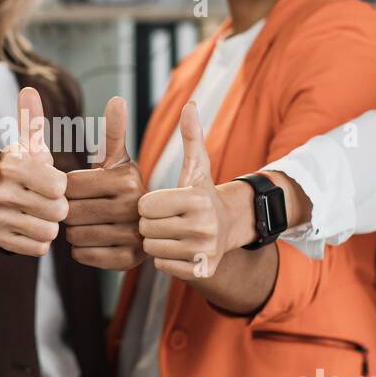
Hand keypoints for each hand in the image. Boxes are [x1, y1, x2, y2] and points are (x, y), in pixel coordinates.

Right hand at [0, 87, 68, 255]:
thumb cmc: (10, 169)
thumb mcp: (20, 146)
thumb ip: (28, 120)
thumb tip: (29, 90)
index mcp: (9, 165)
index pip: (60, 185)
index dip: (60, 185)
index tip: (48, 181)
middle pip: (57, 210)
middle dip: (56, 207)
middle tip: (42, 200)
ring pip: (49, 231)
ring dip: (48, 224)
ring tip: (33, 213)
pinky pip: (37, 248)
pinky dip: (37, 241)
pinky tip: (25, 228)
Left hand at [64, 96, 144, 269]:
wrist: (157, 226)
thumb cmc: (125, 188)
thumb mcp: (121, 160)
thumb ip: (114, 131)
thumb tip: (117, 99)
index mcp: (126, 179)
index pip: (69, 187)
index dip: (66, 189)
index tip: (81, 190)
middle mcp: (133, 208)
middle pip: (70, 213)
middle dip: (69, 211)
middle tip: (84, 209)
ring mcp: (133, 237)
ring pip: (75, 237)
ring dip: (75, 232)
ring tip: (91, 224)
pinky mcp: (128, 261)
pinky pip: (83, 256)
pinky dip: (82, 250)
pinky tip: (96, 240)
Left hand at [137, 101, 233, 279]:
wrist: (230, 228)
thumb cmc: (203, 194)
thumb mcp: (197, 165)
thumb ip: (191, 136)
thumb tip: (189, 104)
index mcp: (196, 200)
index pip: (145, 205)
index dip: (149, 203)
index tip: (163, 202)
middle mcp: (202, 227)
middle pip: (145, 227)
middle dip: (150, 222)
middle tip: (166, 219)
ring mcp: (202, 252)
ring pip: (150, 247)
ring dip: (155, 240)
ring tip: (170, 232)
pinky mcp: (200, 271)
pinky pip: (160, 265)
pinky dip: (164, 257)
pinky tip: (177, 247)